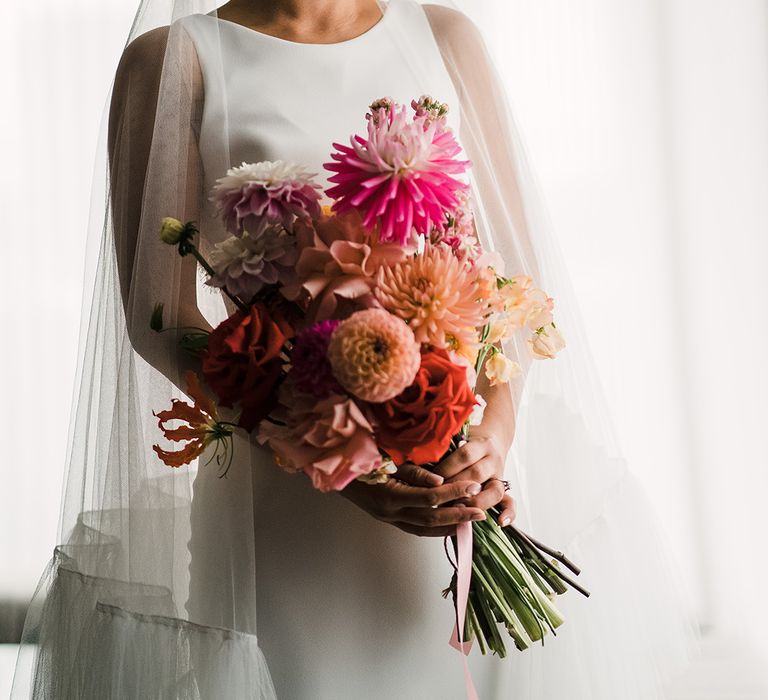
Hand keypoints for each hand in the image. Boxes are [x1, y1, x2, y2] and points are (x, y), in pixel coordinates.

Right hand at [340, 463, 486, 537]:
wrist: (337, 474)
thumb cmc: (362, 460)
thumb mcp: (388, 459)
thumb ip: (413, 471)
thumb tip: (439, 481)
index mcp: (390, 494)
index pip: (430, 497)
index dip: (454, 493)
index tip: (474, 487)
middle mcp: (390, 512)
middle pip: (431, 517)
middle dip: (458, 515)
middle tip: (480, 512)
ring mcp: (389, 519)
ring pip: (425, 528)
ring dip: (450, 526)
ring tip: (471, 522)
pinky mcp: (389, 521)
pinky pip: (416, 529)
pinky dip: (435, 529)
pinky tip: (450, 526)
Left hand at [433, 436, 516, 526]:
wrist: (494, 439)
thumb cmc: (468, 441)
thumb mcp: (457, 438)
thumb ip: (444, 449)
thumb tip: (423, 461)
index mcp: (480, 444)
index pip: (465, 455)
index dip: (447, 468)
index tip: (432, 479)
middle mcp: (493, 460)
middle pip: (476, 474)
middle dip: (456, 488)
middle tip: (439, 498)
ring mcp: (500, 475)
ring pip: (493, 491)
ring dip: (473, 502)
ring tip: (457, 509)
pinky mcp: (503, 489)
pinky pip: (510, 503)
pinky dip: (508, 513)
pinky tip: (500, 522)